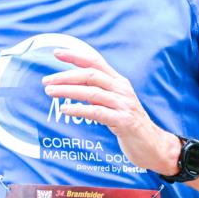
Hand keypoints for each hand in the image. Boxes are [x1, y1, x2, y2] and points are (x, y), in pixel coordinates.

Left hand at [41, 48, 179, 175]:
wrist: (152, 144)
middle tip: (46, 80)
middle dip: (66, 76)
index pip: (95, 62)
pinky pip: (98, 112)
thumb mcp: (112, 103)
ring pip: (92, 92)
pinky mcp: (124, 121)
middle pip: (91, 75)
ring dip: (68, 91)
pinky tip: (65, 110)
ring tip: (50, 92)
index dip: (76, 56)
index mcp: (118, 82)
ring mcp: (124, 104)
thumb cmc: (127, 123)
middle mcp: (121, 89)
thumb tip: (71, 85)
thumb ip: (97, 92)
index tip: (56, 53)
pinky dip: (79, 110)